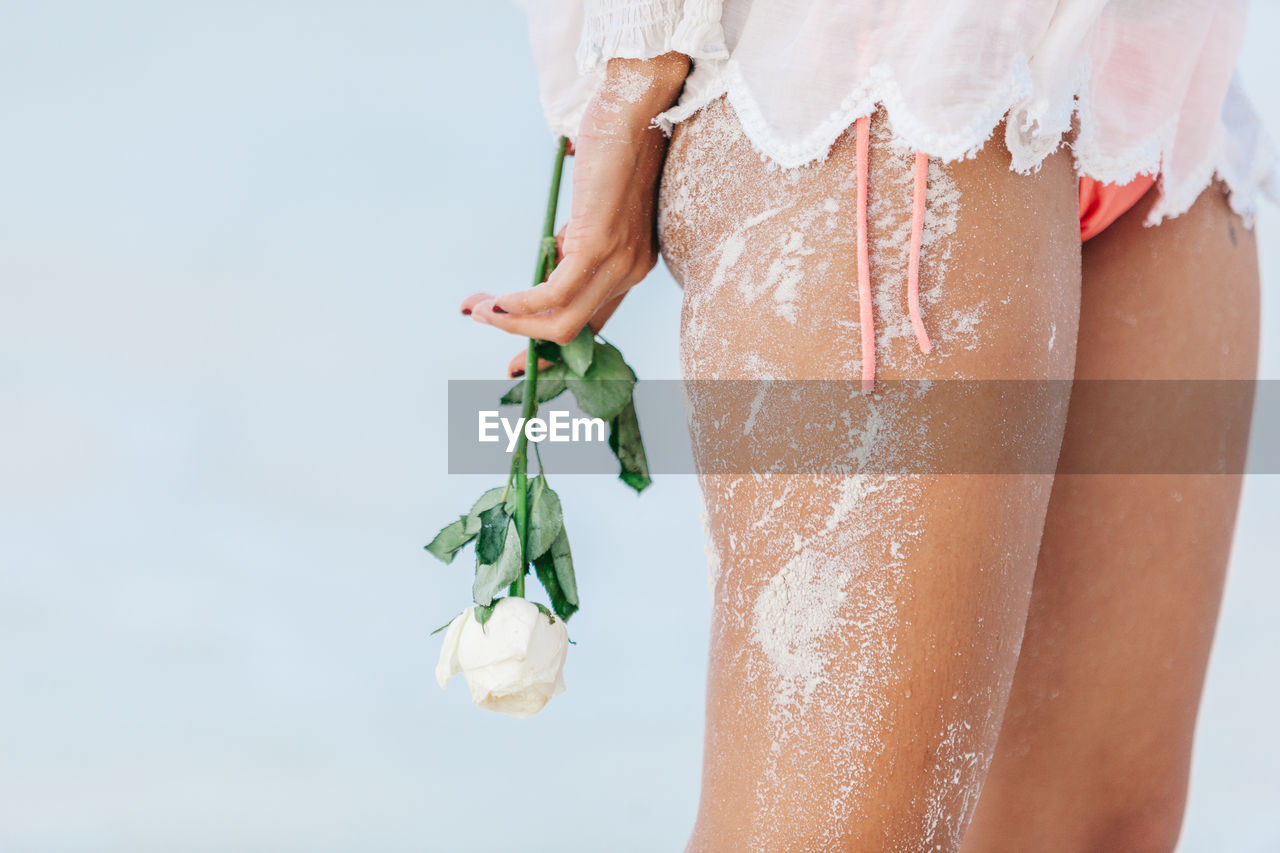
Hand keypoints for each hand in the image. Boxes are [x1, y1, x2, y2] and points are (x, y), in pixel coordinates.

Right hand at [462, 53, 689, 355]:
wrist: (636, 107)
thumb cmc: (614, 146)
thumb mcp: (592, 205)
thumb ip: (577, 237)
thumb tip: (553, 253)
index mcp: (631, 265)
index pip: (593, 324)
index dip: (551, 347)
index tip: (515, 360)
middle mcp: (632, 272)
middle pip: (575, 332)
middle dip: (523, 342)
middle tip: (481, 324)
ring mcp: (619, 261)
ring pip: (564, 322)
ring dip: (513, 323)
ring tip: (478, 310)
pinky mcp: (599, 244)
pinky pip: (554, 293)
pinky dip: (519, 304)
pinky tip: (496, 302)